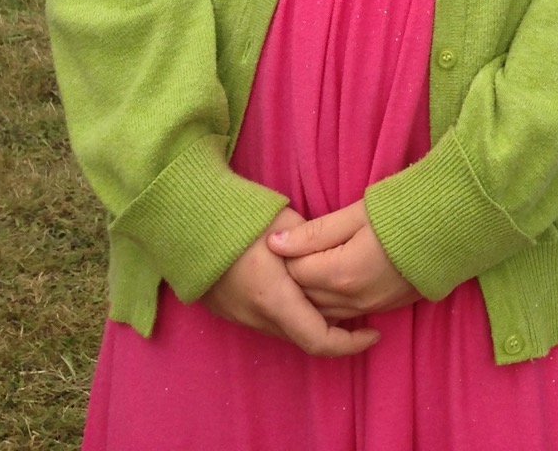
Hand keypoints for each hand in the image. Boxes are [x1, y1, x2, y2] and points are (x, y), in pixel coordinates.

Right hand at [203, 206, 381, 355]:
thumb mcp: (287, 224)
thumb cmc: (238, 214)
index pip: (318, 339)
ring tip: (333, 296)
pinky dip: (287, 312)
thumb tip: (334, 262)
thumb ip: (314, 247)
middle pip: (303, 335)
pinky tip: (299, 291)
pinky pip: (264, 319)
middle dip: (334, 328)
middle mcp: (253, 315)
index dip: (351, 344)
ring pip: (284, 328)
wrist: (182, 216)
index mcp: (272, 298)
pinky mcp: (224, 308)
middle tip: (362, 310)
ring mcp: (235, 315)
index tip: (375, 332)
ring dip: (309, 319)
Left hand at [269, 198, 420, 321]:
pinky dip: (331, 302)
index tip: (291, 234)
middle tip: (297, 247)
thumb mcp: (356, 214)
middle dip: (295, 275)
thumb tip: (273, 243)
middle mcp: (353, 299)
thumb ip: (314, 232)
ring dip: (312, 291)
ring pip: (322, 310)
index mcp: (342, 273)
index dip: (287, 253)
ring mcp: (371, 307)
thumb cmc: (406, 210)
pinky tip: (332, 281)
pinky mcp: (385, 308)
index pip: (294, 272)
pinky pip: (345, 314)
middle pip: (304, 296)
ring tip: (313, 263)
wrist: (455, 224)